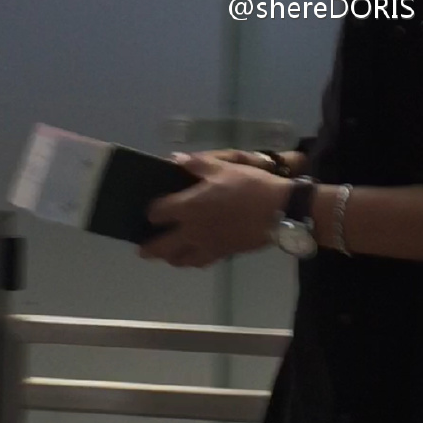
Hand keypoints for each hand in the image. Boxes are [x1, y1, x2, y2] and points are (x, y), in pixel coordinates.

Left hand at [136, 150, 288, 267]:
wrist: (278, 210)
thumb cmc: (249, 185)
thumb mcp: (222, 166)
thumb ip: (195, 164)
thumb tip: (174, 160)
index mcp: (188, 207)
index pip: (157, 213)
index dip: (151, 212)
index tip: (152, 210)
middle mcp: (192, 230)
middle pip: (161, 246)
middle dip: (149, 248)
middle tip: (143, 249)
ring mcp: (207, 245)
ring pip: (180, 260)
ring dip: (170, 257)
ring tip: (169, 253)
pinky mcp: (222, 254)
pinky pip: (200, 262)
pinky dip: (192, 260)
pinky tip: (194, 254)